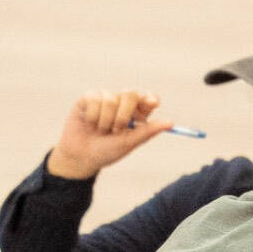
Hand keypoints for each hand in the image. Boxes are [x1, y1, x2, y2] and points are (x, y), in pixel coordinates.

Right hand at [44, 89, 171, 180]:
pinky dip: (93, 115)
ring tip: (100, 130)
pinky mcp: (88, 98)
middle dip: (124, 114)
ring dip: (105, 120)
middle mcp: (121, 103)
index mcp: (135, 113)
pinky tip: (89, 123)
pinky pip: (95, 98)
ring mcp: (104, 99)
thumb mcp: (129, 143)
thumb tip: (171, 123)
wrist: (81, 157)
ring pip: (111, 98)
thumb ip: (148, 131)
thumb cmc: (106, 152)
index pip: (147, 98)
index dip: (150, 98)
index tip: (152, 103)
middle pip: (131, 93)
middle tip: (116, 130)